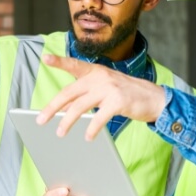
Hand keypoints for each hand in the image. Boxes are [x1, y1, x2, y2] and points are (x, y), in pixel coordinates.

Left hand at [37, 55, 165, 139]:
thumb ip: (86, 96)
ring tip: (60, 132)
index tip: (45, 58)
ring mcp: (109, 88)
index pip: (74, 65)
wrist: (154, 98)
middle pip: (70, 92)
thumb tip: (64, 110)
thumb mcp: (105, 90)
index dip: (59, 62)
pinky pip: (99, 117)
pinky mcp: (118, 101)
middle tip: (40, 120)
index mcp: (96, 72)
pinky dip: (92, 129)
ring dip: (67, 121)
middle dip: (53, 107)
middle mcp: (100, 77)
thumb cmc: (126, 95)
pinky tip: (88, 137)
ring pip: (80, 106)